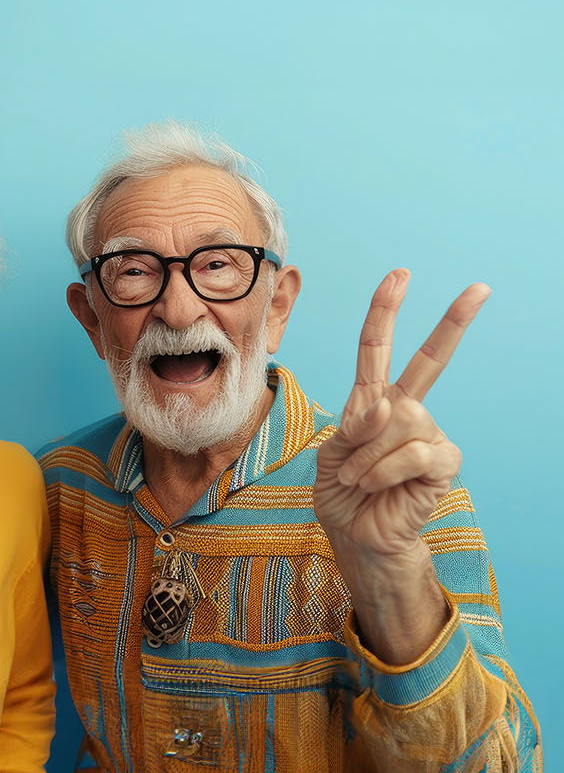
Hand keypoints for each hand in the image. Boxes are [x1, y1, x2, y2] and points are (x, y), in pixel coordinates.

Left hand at [315, 270, 489, 558]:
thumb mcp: (331, 452)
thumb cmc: (342, 491)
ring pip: (398, 423)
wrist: (355, 535)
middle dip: (452, 323)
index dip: (386, 312)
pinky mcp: (443, 463)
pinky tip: (375, 485)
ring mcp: (428, 435)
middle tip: (479, 288)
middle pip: (429, 362)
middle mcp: (406, 411)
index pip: (378, 349)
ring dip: (366, 455)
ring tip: (358, 479)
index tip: (399, 275)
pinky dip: (383, 470)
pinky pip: (414, 453)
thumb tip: (386, 406)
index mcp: (373, 401)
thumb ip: (353, 425)